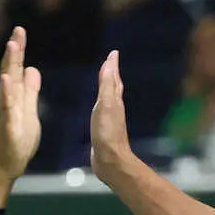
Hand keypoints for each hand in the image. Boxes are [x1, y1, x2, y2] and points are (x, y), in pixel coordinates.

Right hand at [0, 26, 41, 182]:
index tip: (20, 30)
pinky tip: (7, 81)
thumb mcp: (29, 111)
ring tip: (13, 47)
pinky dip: (7, 94)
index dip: (19, 50)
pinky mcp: (8, 128)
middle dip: (15, 51)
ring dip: (10, 65)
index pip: (17, 69)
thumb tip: (33, 70)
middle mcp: (8, 101)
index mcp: (15, 97)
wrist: (5, 165)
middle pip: (11, 71)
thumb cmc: (17, 140)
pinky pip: (8, 109)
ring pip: (9, 86)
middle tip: (18, 31)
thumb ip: (30, 91)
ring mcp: (7, 113)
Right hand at [90, 50, 137, 183]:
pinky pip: (103, 112)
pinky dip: (101, 104)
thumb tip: (110, 62)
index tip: (113, 54)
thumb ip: (106, 84)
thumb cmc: (107, 133)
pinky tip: (100, 108)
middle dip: (112, 75)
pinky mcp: (104, 131)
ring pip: (109, 99)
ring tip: (105, 82)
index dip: (112, 66)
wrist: (110, 161)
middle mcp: (114, 108)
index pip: (114, 79)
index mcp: (115, 101)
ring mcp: (110, 120)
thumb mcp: (106, 105)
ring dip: (107, 89)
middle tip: (110, 63)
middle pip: (114, 87)